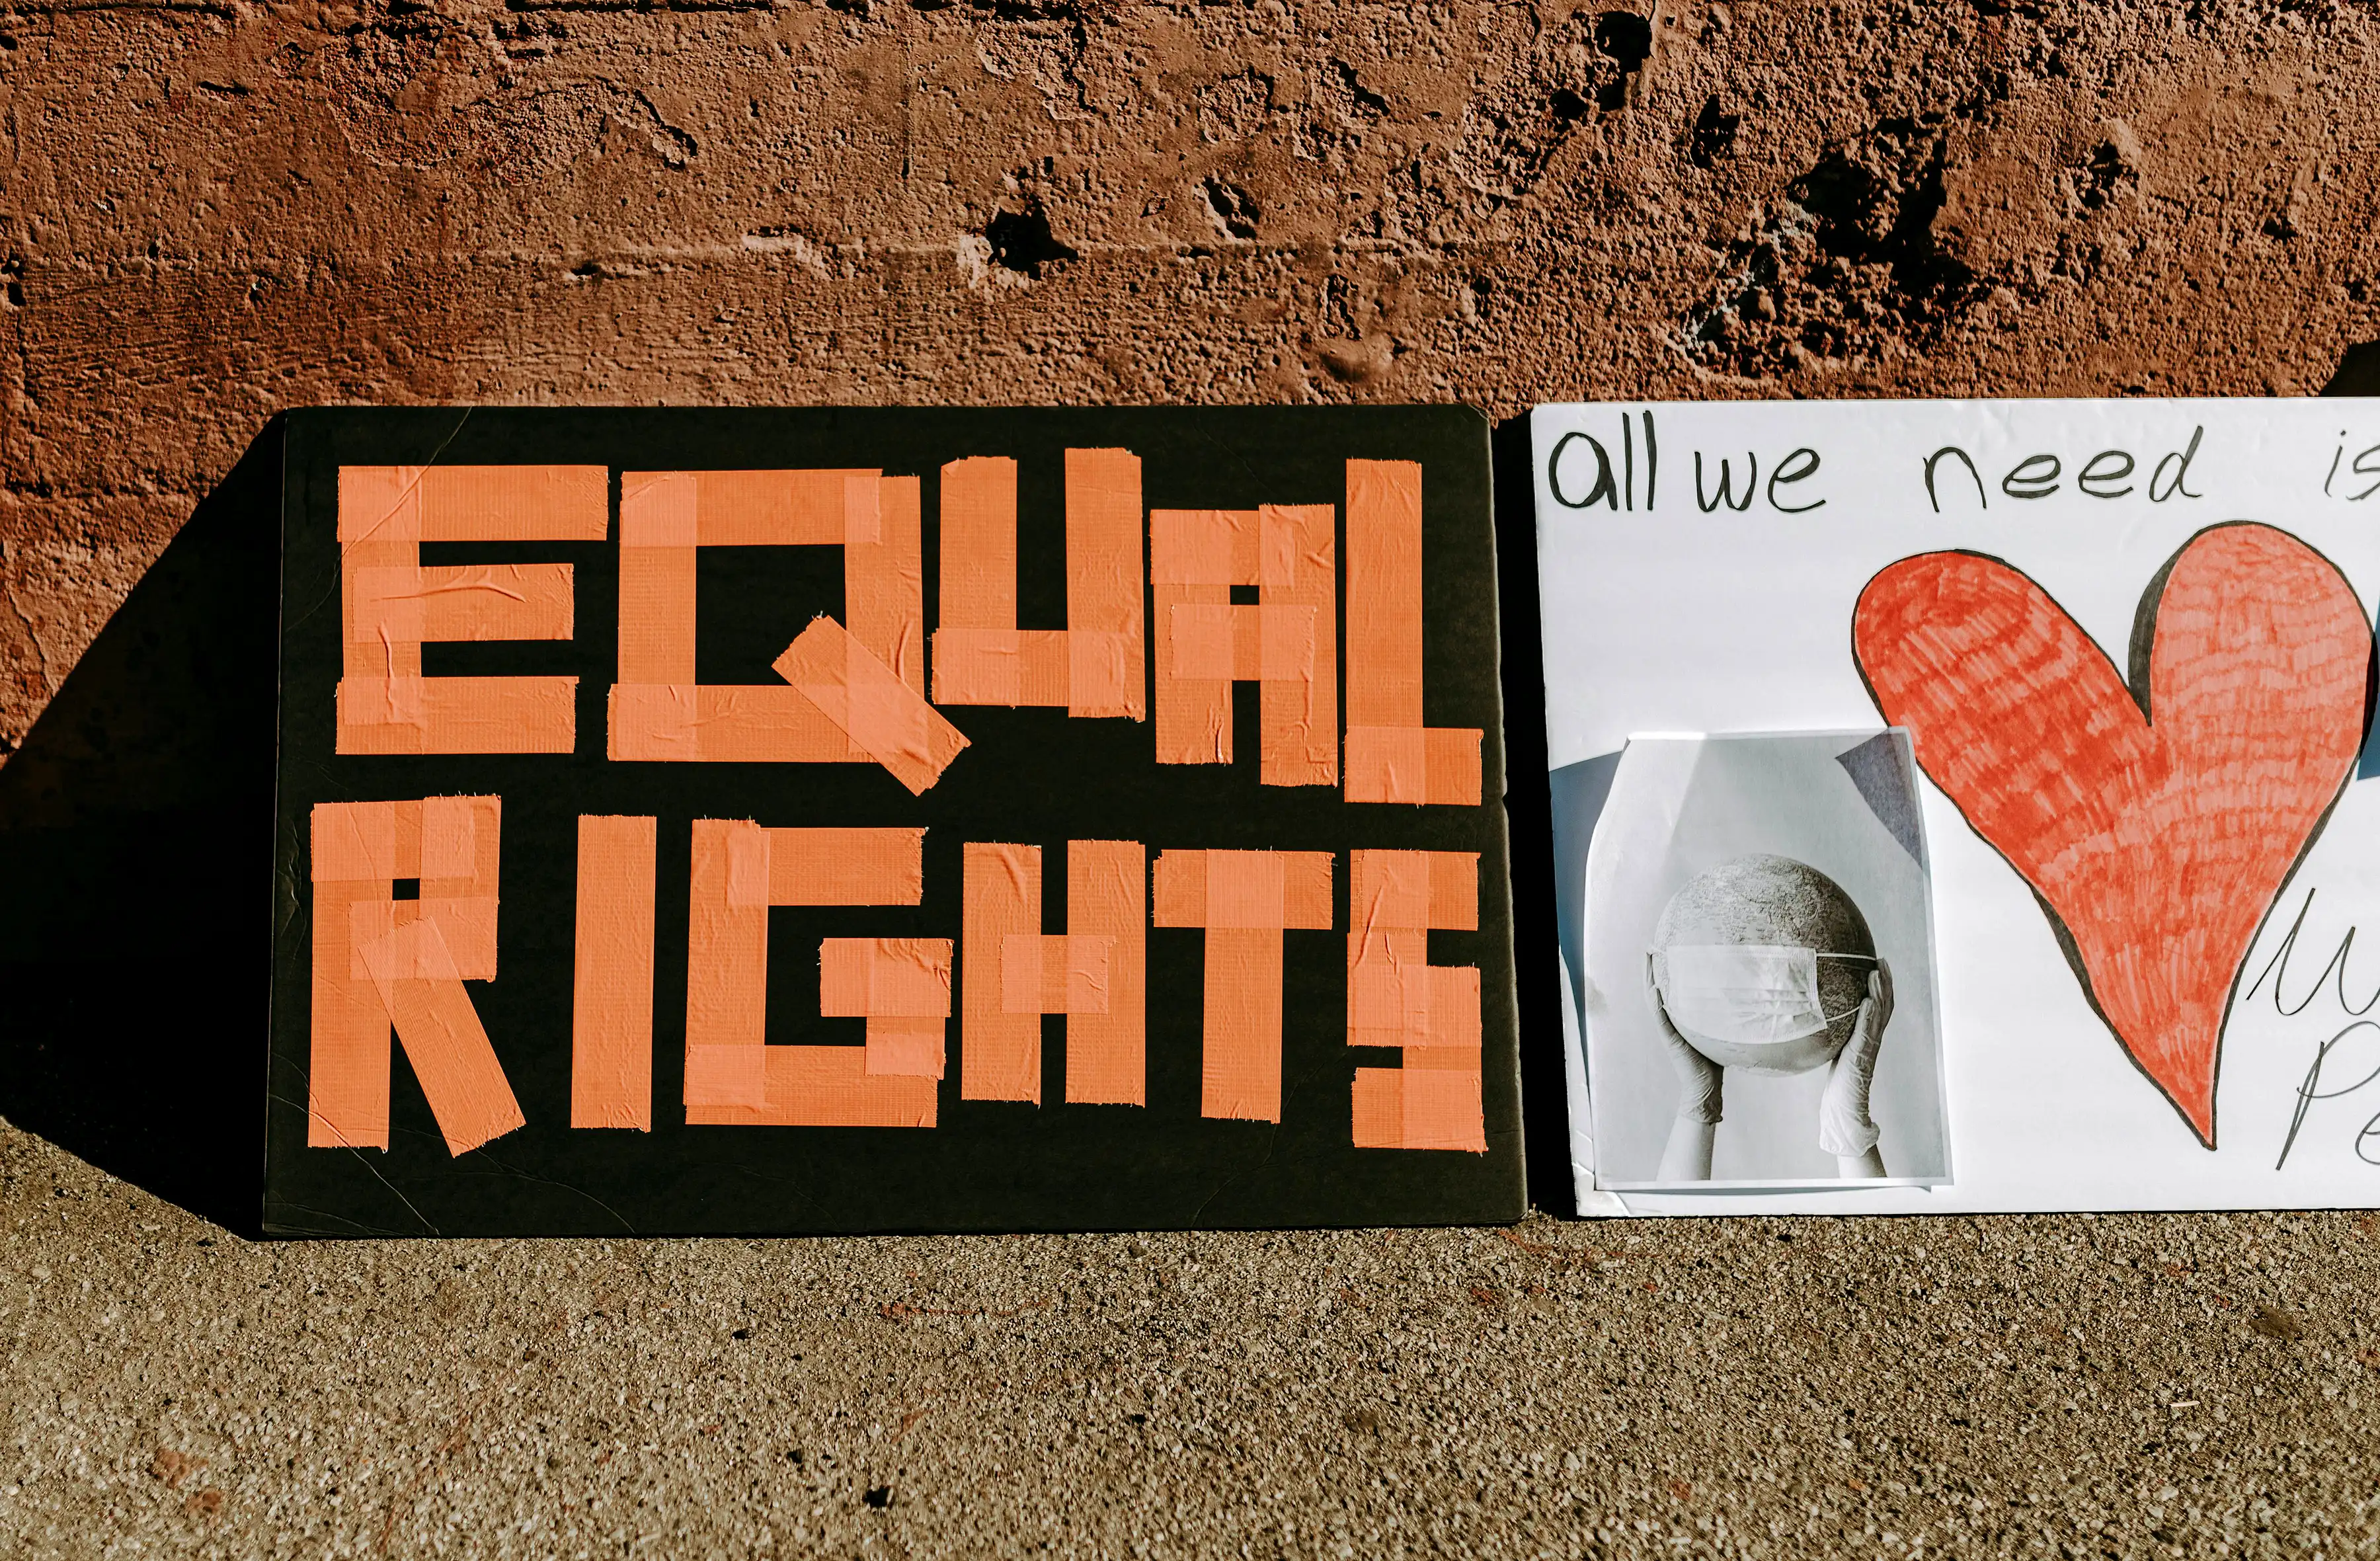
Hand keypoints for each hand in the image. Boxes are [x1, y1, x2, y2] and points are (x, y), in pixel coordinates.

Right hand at [1645, 951, 1722, 1125]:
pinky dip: (1657, 1004)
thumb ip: (1719, 1017)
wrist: (1706, 1088)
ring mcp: (1668, 1031)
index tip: (1660, 949)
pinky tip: (1656, 989)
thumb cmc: (1713, 1062)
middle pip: (1655, 989)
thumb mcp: (1716, 1032)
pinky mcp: (1671, 1041)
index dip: (1661, 970)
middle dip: (1651, 968)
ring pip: (1653, 1000)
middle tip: (1649, 946)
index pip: (1666, 990)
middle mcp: (1669, 1022)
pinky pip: (1662, 1019)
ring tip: (1648, 959)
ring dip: (1649, 979)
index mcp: (1677, 1019)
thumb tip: (1738, 999)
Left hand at [1819, 959, 1892, 1160]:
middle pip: (1884, 1006)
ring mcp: (1868, 1048)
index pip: (1879, 1006)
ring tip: (1877, 972)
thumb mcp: (1834, 1051)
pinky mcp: (1861, 1058)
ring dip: (1879, 992)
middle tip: (1882, 960)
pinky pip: (1867, 1033)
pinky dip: (1869, 1016)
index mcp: (1866, 1037)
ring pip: (1879, 1015)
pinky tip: (1869, 1001)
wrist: (1844, 1110)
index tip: (1878, 964)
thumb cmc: (1838, 1084)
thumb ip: (1834, 1034)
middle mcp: (1871, 1040)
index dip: (1882, 986)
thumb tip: (1816, 1014)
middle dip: (1885, 982)